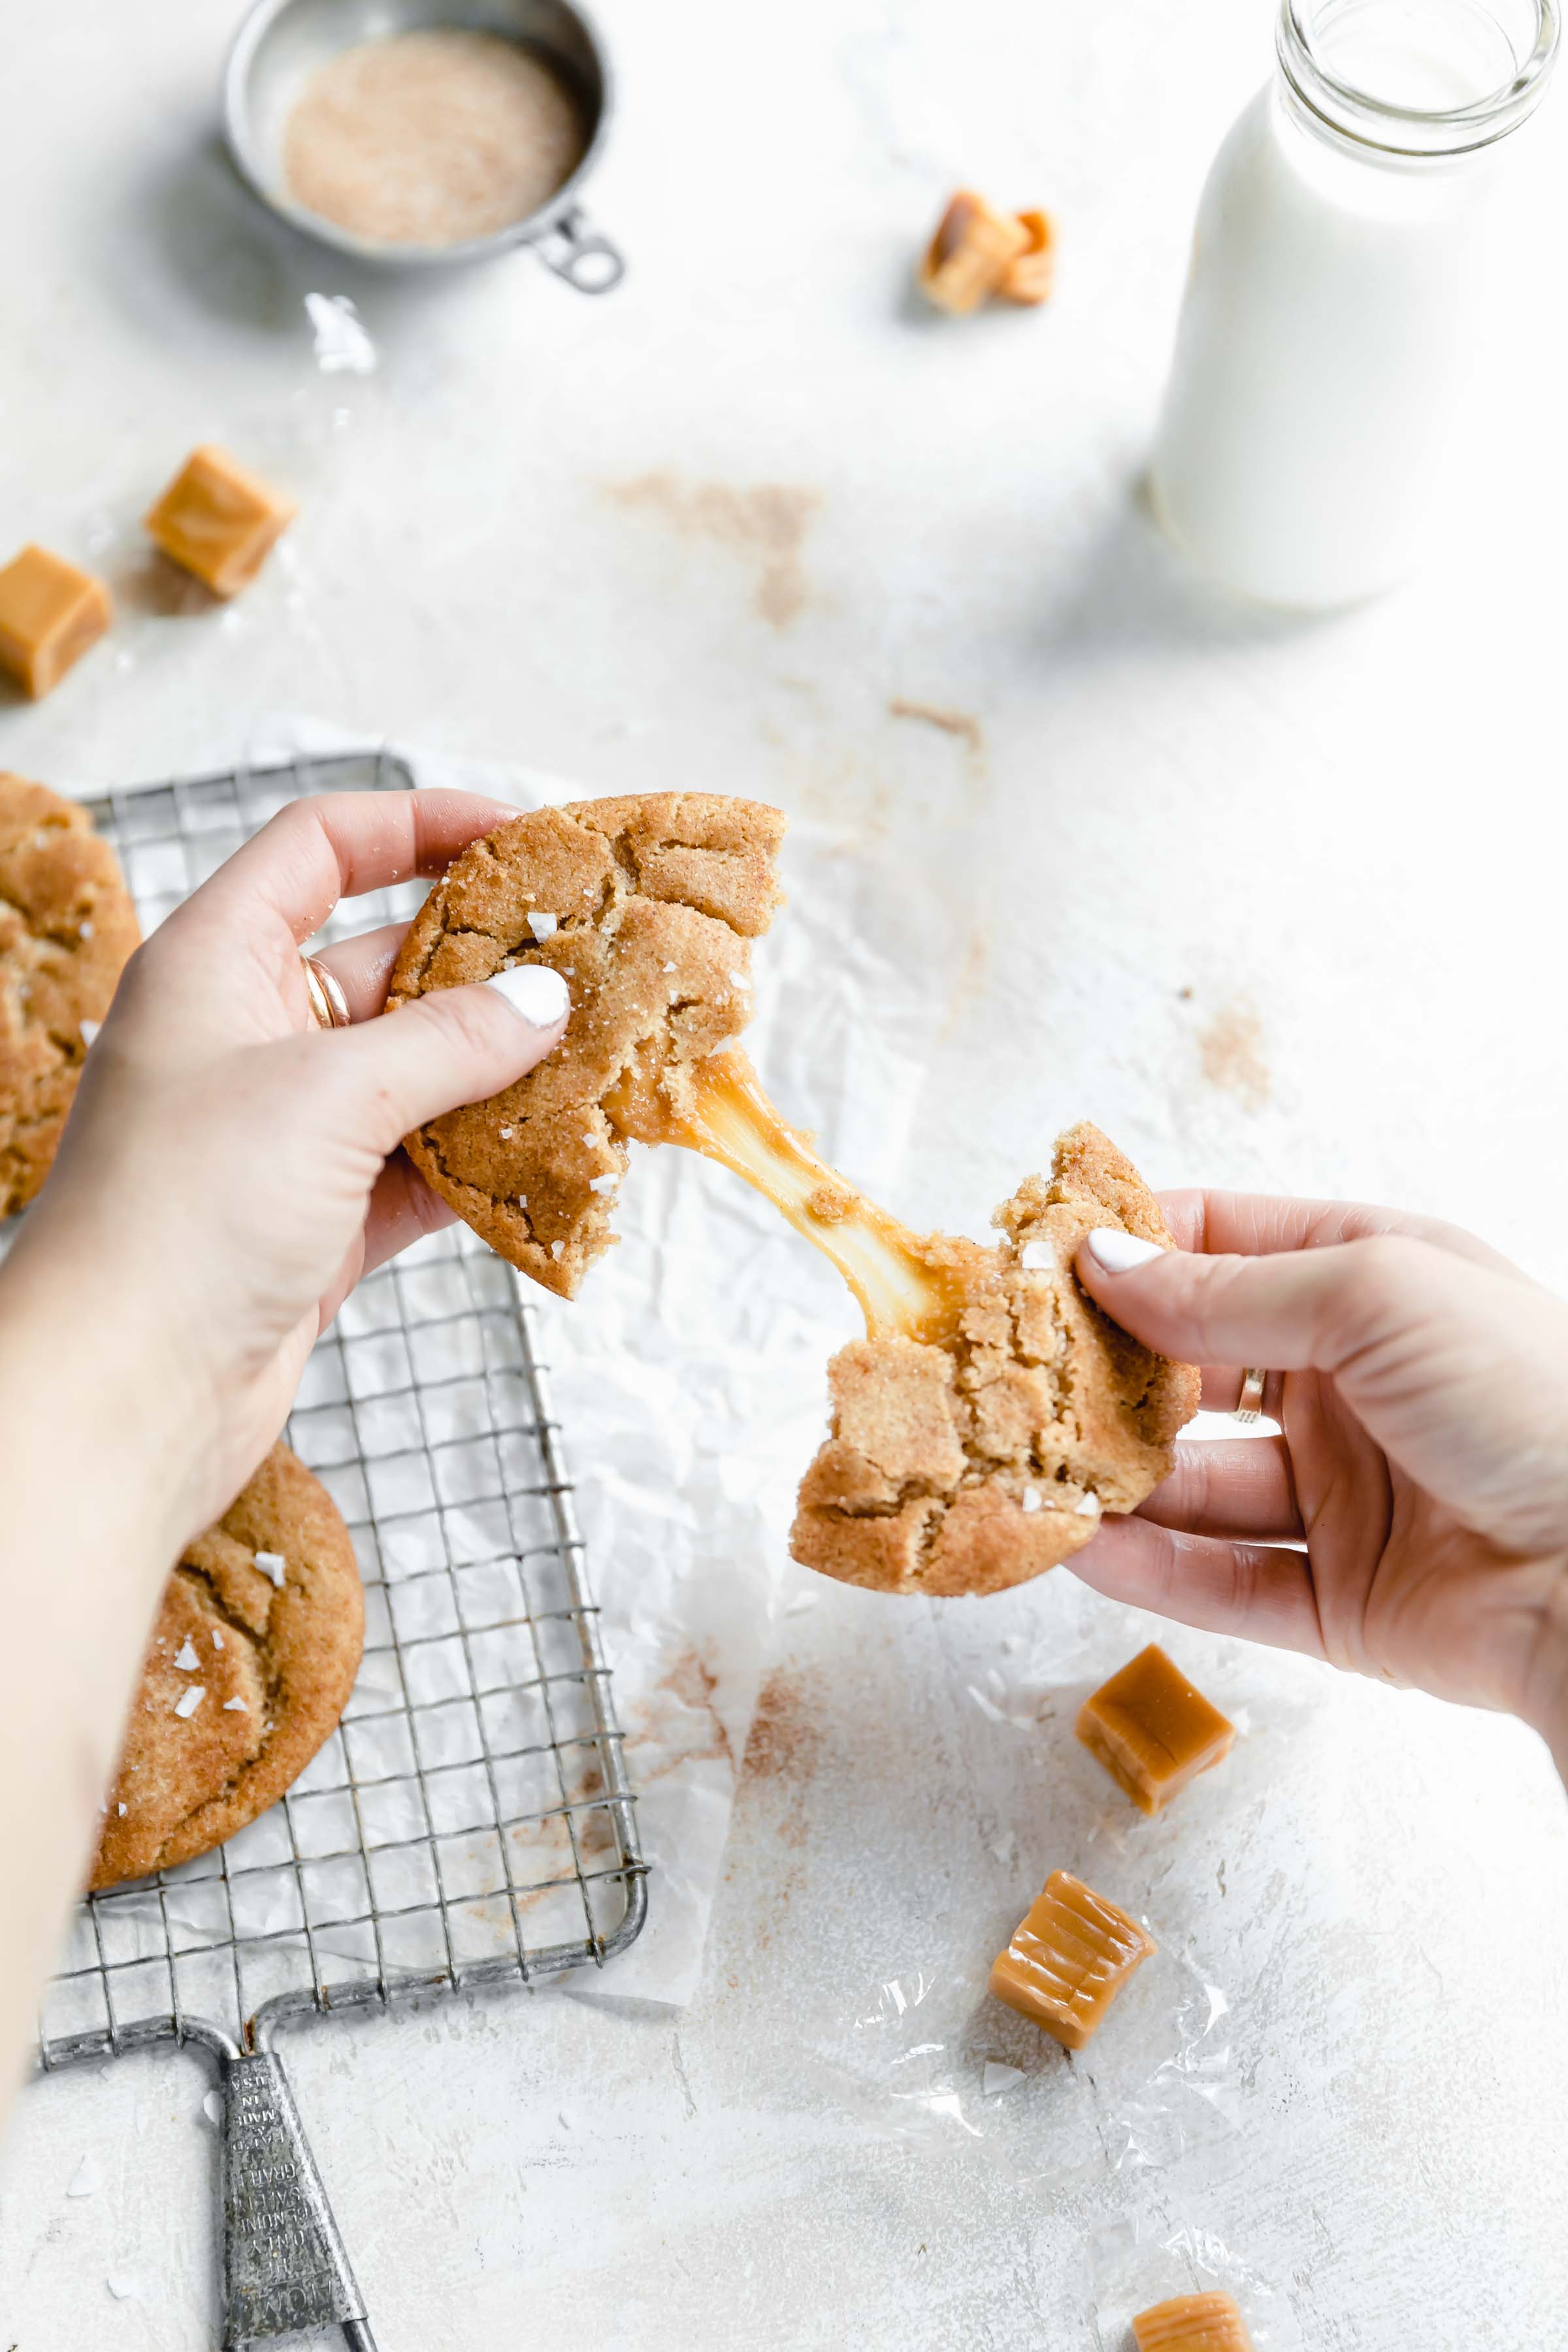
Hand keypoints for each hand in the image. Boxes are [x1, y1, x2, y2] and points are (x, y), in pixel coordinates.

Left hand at [1, 789, 567, 1550]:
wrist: (123, 1392)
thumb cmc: (183, 1214)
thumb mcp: (328, 1094)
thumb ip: (449, 1041)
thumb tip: (545, 999)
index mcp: (215, 963)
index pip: (320, 848)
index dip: (416, 825)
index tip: (516, 837)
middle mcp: (247, 1036)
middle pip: (386, 963)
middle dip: (487, 964)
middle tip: (591, 961)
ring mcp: (285, 1133)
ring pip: (417, 1073)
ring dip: (500, 1069)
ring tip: (599, 1056)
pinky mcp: (319, 1220)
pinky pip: (422, 1166)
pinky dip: (484, 1160)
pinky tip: (556, 1154)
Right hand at [1072, 1194, 1567, 1779]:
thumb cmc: (1530, 1397)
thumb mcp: (1372, 1294)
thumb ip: (1225, 1290)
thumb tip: (1104, 1261)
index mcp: (1374, 1284)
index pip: (1225, 1244)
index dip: (1134, 1248)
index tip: (1042, 1257)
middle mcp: (1353, 1386)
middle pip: (1196, 1370)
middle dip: (1106, 1371)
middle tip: (1015, 1374)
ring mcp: (1347, 1496)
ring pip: (1197, 1484)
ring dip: (1114, 1478)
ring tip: (1027, 1468)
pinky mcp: (1341, 1601)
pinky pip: (1224, 1582)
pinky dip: (1149, 1568)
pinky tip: (1081, 1547)